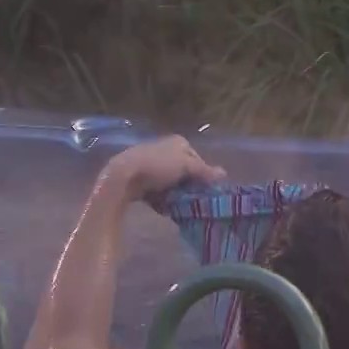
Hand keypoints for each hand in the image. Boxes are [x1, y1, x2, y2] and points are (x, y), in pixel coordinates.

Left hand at [99, 136, 224, 198]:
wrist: (123, 176)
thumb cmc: (158, 166)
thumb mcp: (186, 166)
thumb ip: (205, 171)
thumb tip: (225, 174)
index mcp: (179, 142)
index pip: (198, 159)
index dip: (202, 175)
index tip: (203, 191)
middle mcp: (166, 149)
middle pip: (185, 171)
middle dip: (187, 186)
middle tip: (191, 200)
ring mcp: (152, 163)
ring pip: (171, 182)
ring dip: (175, 194)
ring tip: (177, 206)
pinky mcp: (141, 177)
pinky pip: (158, 189)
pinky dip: (161, 198)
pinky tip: (162, 206)